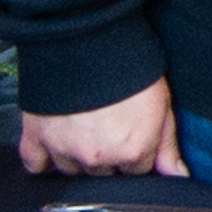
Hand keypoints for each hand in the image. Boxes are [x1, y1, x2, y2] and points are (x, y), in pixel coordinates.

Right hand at [18, 79, 185, 176]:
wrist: (88, 36)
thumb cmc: (127, 65)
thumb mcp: (162, 103)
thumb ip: (167, 145)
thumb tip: (176, 175)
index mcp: (130, 151)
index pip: (136, 172)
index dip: (136, 152)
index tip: (132, 136)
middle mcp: (97, 156)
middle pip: (103, 173)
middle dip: (108, 155)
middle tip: (109, 126)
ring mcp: (64, 148)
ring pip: (71, 170)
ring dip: (78, 156)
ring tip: (84, 129)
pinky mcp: (36, 135)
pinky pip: (35, 164)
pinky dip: (42, 160)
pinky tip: (55, 147)